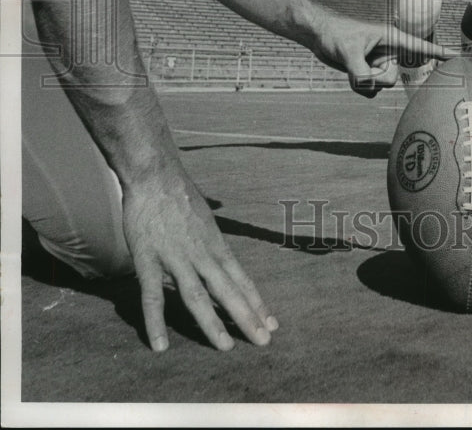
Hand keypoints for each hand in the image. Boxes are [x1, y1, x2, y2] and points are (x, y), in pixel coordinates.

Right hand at [122, 164, 276, 351]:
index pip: (241, 278)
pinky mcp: (149, 259)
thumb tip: (220, 230)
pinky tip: (160, 345)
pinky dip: (156, 322)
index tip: (271, 323)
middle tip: (264, 341)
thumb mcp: (206, 215)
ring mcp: (176, 257)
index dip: (256, 302)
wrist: (155, 175)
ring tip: (226, 347)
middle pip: (228, 290)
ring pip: (197, 296)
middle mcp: (202, 253)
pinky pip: (152, 296)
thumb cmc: (179, 194)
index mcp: (216, 244)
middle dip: (247, 316)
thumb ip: (211, 233)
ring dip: (212, 323)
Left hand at [309, 12, 454, 97]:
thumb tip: (368, 87)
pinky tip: (349, 73)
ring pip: (380, 87)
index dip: (439, 54)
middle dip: (373, 77)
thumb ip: (360, 73)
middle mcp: (389, 53)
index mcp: (392, 39)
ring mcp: (380, 64)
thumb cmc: (335, 34)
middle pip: (392, 79)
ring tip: (351, 64)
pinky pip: (371, 92)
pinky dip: (358, 87)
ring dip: (362, 82)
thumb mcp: (348, 52)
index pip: (420, 48)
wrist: (319, 35)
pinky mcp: (371, 73)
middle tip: (358, 63)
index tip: (458, 59)